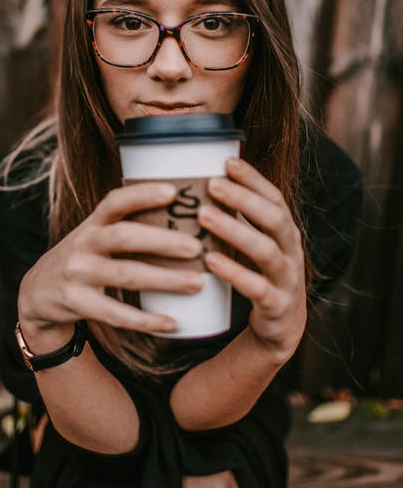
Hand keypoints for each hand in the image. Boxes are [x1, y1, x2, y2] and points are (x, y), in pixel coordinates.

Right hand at [18, 182, 202, 348]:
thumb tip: (186, 220)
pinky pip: (115, 313)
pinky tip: (172, 322)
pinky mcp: (76, 303)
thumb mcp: (95, 235)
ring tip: (196, 283)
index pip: (115, 201)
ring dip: (164, 280)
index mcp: (92, 223)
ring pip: (125, 275)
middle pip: (123, 237)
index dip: (141, 194)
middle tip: (197, 247)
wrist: (37, 293)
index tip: (173, 191)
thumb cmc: (83, 258)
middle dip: (162, 241)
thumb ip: (127, 227)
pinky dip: (146, 319)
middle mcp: (83, 244)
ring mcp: (77, 274)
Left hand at [198, 157, 306, 363]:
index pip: (274, 198)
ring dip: (234, 231)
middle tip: (211, 183)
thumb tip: (196, 184)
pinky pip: (257, 288)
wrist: (280, 327)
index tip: (227, 160)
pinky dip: (234, 273)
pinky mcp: (276, 306)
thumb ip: (236, 219)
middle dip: (243, 199)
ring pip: (266, 251)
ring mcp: (286, 279)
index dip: (253, 179)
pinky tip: (210, 261)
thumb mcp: (253, 244)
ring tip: (204, 216)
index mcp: (285, 232)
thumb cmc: (258, 275)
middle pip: (274, 218)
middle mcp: (291, 251)